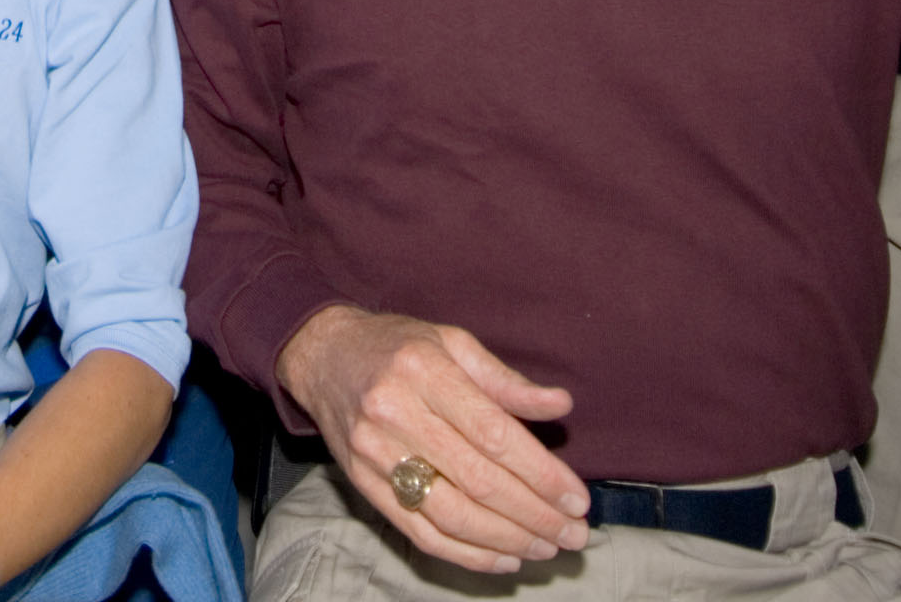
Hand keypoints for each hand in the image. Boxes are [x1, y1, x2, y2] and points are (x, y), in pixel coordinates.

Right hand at [274, 305, 589, 572]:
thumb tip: (560, 405)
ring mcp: (375, 455)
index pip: (493, 434)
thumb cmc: (397, 346)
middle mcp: (395, 414)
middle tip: (575, 535)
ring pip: (451, 514)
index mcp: (424, 371)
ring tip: (548, 548)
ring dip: (507, 539)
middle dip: (535, 514)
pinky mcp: (363, 485)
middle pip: (477, 480)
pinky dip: (467, 554)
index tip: (577, 499)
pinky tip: (504, 557)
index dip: (541, 473)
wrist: (323, 356)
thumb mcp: (452, 342)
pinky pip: (420, 532)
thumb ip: (505, 380)